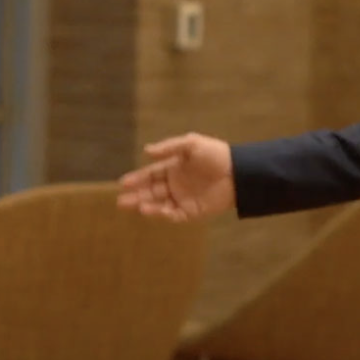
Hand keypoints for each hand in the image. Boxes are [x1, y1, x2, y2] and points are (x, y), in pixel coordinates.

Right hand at [116, 133, 234, 222]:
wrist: (238, 173)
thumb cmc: (216, 155)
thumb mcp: (191, 144)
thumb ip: (169, 148)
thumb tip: (146, 151)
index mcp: (174, 168)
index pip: (150, 175)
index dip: (137, 179)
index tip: (123, 183)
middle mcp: (176, 185)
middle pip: (151, 191)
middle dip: (136, 196)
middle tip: (120, 201)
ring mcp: (183, 199)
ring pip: (159, 204)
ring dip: (146, 205)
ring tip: (135, 206)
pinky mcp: (192, 211)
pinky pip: (173, 214)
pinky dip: (162, 214)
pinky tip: (151, 211)